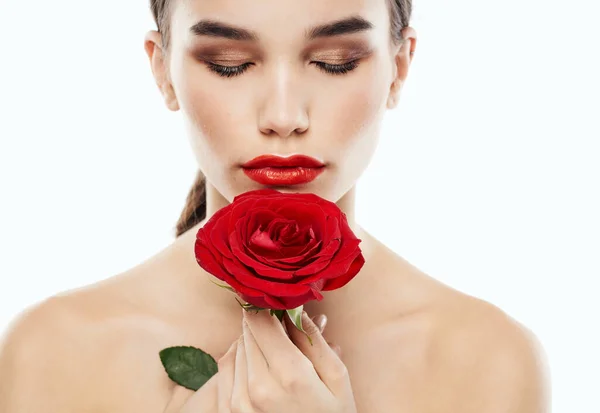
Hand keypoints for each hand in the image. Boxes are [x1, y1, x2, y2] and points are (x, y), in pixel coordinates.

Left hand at [215, 309, 356, 412]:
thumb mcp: (337, 378)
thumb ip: (314, 339)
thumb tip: (295, 306)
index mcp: (290, 374)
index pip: (261, 320)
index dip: (268, 305)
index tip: (278, 303)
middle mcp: (258, 386)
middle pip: (248, 330)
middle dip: (264, 322)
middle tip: (283, 327)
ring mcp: (239, 401)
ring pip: (237, 345)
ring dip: (253, 339)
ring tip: (276, 349)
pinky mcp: (229, 409)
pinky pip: (225, 365)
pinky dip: (239, 355)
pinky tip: (259, 362)